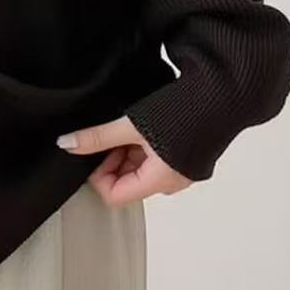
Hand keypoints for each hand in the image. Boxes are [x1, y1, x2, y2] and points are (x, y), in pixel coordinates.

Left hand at [55, 116, 194, 204]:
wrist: (222, 94)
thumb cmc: (184, 110)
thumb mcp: (131, 125)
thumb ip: (97, 137)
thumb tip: (67, 144)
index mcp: (159, 181)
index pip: (114, 196)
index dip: (99, 174)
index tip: (97, 150)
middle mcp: (172, 183)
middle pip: (126, 183)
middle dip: (114, 160)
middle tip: (115, 133)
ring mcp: (180, 172)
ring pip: (140, 171)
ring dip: (129, 152)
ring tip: (133, 127)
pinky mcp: (186, 159)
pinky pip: (155, 162)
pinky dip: (144, 147)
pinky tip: (147, 127)